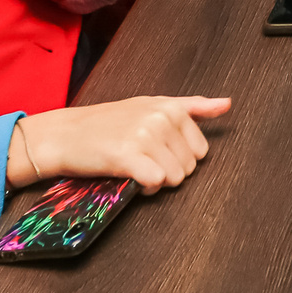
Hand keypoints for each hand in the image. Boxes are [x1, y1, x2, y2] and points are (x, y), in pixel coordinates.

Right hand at [10, 96, 229, 192]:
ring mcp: (145, 135)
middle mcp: (161, 117)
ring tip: (135, 167)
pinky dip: (145, 188)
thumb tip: (227, 104)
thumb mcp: (152, 105)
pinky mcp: (129, 155)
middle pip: (190, 167)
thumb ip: (192, 106)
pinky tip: (131, 177)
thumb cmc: (108, 123)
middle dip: (168, 170)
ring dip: (157, 181)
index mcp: (170, 106)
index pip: (200, 150)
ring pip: (176, 178)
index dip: (178, 158)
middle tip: (142, 159)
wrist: (65, 135)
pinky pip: (157, 182)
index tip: (156, 151)